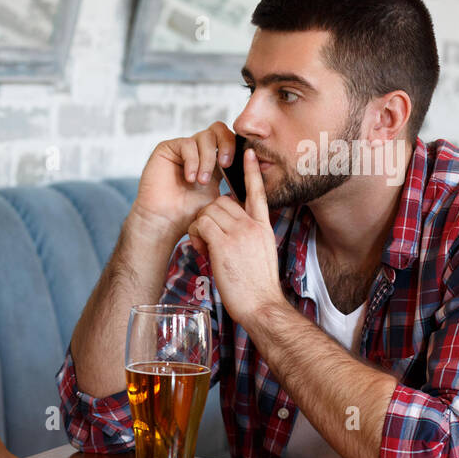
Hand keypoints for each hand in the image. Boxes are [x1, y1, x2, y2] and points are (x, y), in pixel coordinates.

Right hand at [131, 121, 236, 240]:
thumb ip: (235, 182)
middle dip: (227, 145)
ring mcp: (182, 148)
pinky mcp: (167, 148)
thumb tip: (257, 167)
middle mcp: (198, 151)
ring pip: (205, 136)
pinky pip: (187, 144)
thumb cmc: (190, 214)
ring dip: (207, 159)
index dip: (237, 146)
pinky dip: (192, 161)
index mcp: (213, 159)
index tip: (241, 162)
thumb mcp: (221, 197)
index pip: (229, 139)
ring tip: (201, 181)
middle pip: (219, 129)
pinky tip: (190, 178)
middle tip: (226, 164)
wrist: (166, 222)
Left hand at [186, 148, 286, 329]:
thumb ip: (247, 237)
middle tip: (206, 239)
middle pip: (221, 202)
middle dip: (208, 216)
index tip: (248, 152)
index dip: (251, 172)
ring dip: (199, 227)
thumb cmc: (256, 287)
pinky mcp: (224, 243)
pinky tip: (201, 251)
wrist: (262, 305)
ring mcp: (240, 232)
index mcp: (263, 227)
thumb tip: (229, 233)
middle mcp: (253, 225)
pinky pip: (200, 224)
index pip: (258, 192)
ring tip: (203, 247)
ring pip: (208, 211)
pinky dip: (195, 235)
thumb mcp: (259, 254)